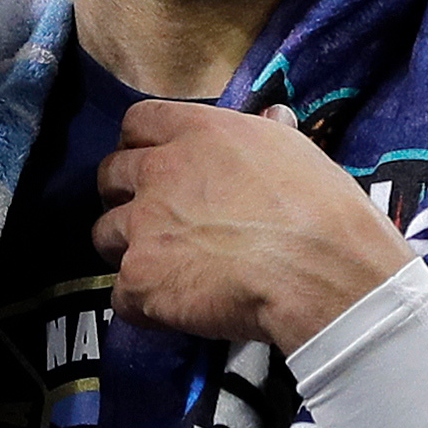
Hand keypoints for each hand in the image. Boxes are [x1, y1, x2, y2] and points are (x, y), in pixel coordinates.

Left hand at [93, 101, 413, 352]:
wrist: (320, 270)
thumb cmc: (323, 210)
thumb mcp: (300, 152)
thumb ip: (271, 134)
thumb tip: (274, 116)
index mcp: (199, 132)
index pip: (138, 123)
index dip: (139, 145)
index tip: (151, 163)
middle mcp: (160, 171)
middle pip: (110, 175)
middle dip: (123, 196)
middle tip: (153, 220)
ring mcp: (144, 226)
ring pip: (104, 234)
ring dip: (127, 251)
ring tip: (163, 270)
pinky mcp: (140, 280)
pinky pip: (121, 295)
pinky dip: (142, 305)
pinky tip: (172, 311)